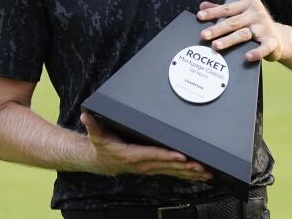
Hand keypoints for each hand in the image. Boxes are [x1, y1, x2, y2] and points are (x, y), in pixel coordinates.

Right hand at [80, 112, 211, 181]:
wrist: (100, 162)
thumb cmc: (102, 147)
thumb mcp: (96, 135)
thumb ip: (92, 124)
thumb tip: (86, 115)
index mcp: (133, 155)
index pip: (153, 154)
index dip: (167, 155)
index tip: (181, 156)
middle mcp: (143, 164)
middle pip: (167, 165)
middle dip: (186, 166)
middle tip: (201, 165)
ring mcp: (149, 168)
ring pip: (172, 171)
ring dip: (189, 173)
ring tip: (205, 172)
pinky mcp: (153, 169)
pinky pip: (171, 173)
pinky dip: (185, 175)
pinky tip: (197, 176)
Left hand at [197, 0, 291, 62]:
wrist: (279, 37)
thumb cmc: (255, 24)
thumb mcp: (240, 14)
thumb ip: (223, 10)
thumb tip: (203, 6)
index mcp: (248, 5)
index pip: (227, 9)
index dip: (213, 13)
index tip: (200, 16)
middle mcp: (257, 14)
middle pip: (234, 22)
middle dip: (217, 29)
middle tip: (203, 35)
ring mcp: (265, 28)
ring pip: (244, 34)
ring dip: (229, 40)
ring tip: (216, 45)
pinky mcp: (272, 42)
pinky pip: (263, 48)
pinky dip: (255, 52)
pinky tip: (246, 57)